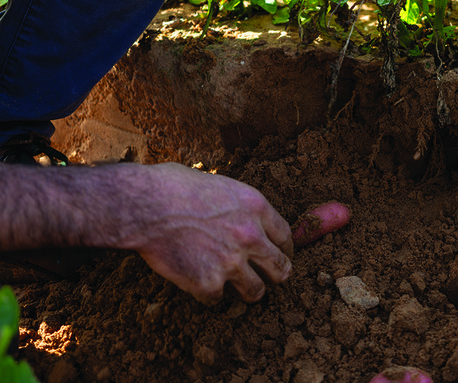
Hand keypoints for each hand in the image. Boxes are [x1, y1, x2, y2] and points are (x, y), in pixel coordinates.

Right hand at [120, 163, 292, 303]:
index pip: (285, 235)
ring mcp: (231, 262)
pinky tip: (199, 284)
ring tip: (241, 291)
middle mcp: (251, 236)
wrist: (145, 205)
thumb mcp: (220, 185)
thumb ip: (239, 207)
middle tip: (270, 278)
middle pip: (280, 268)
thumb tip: (241, 218)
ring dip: (249, 291)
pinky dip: (209, 294)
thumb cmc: (174, 186)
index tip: (280, 254)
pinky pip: (217, 299)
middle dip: (276, 274)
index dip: (284, 248)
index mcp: (256, 207)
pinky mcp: (208, 283)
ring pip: (255, 291)